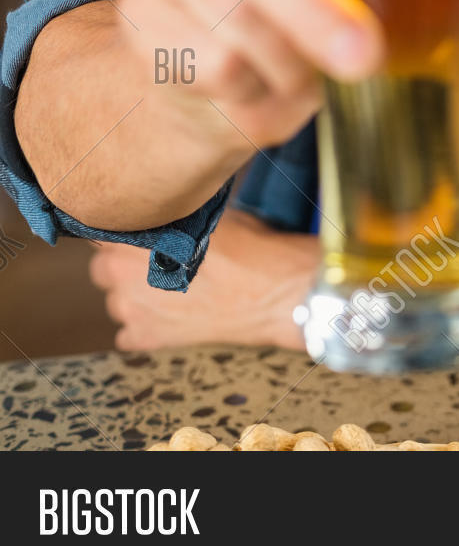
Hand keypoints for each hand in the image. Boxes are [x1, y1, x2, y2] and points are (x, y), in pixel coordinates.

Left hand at [88, 208, 317, 351]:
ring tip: (171, 288)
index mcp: (131, 239)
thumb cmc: (243, 246)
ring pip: (116, 301)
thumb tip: (159, 206)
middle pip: (102, 268)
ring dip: (134, 295)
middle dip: (122, 264)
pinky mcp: (145, 339)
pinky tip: (171, 314)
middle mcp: (120, 277)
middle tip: (157, 259)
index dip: (121, 229)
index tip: (138, 232)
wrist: (269, 291)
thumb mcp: (203, 214)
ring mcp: (131, 312)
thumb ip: (168, 214)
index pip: (101, 231)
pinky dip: (144, 326)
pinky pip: (127, 332)